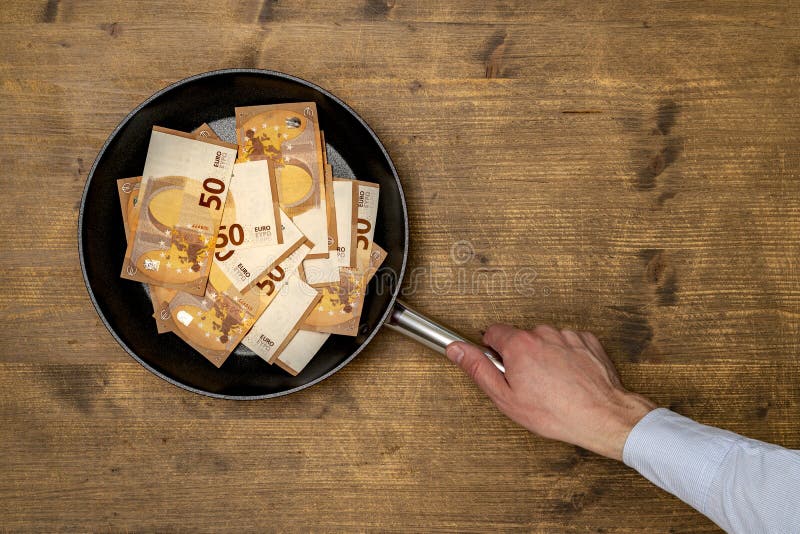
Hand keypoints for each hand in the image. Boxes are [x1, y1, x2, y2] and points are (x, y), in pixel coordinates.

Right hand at [446, 325, 655, 459]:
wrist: (601, 416)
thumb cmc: (555, 412)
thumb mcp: (505, 397)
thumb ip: (477, 368)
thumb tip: (456, 349)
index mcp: (519, 344)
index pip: (492, 332)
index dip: (492, 350)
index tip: (499, 365)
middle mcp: (543, 333)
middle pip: (520, 338)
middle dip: (520, 357)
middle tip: (528, 384)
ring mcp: (567, 335)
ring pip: (545, 341)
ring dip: (544, 357)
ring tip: (552, 385)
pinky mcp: (586, 341)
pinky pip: (567, 344)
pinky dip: (566, 358)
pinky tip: (568, 379)